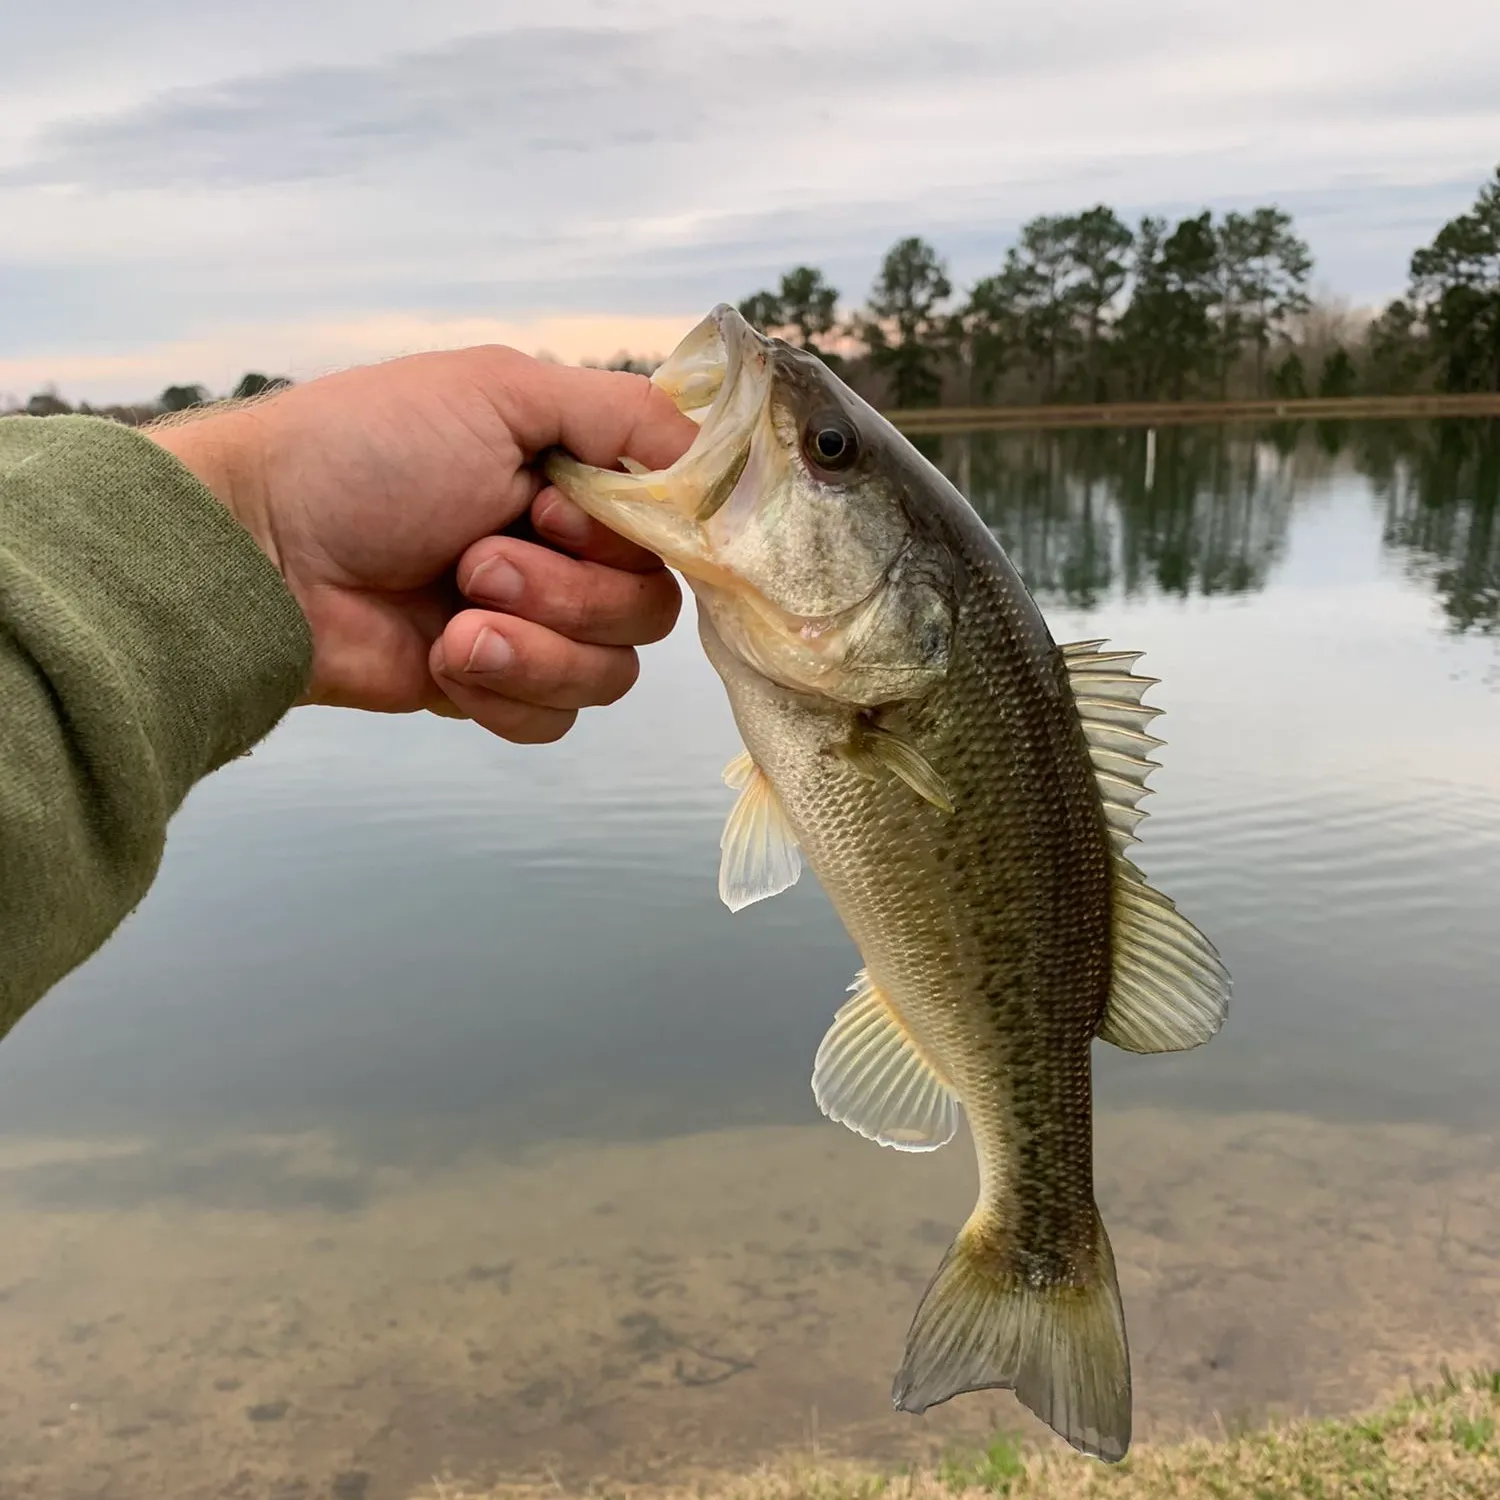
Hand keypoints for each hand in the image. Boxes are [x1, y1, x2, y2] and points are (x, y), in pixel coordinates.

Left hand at [148, 348, 695, 741]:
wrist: (259, 555)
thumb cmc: (365, 454)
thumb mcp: (500, 390)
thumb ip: (624, 414)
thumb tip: (715, 454)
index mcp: (572, 478)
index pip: (673, 529)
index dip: (636, 536)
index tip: (560, 511)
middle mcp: (564, 553)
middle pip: (651, 610)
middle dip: (569, 590)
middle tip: (478, 557)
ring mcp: (532, 627)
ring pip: (611, 673)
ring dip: (534, 641)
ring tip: (455, 609)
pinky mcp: (496, 691)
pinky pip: (556, 721)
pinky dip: (506, 691)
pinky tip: (446, 657)